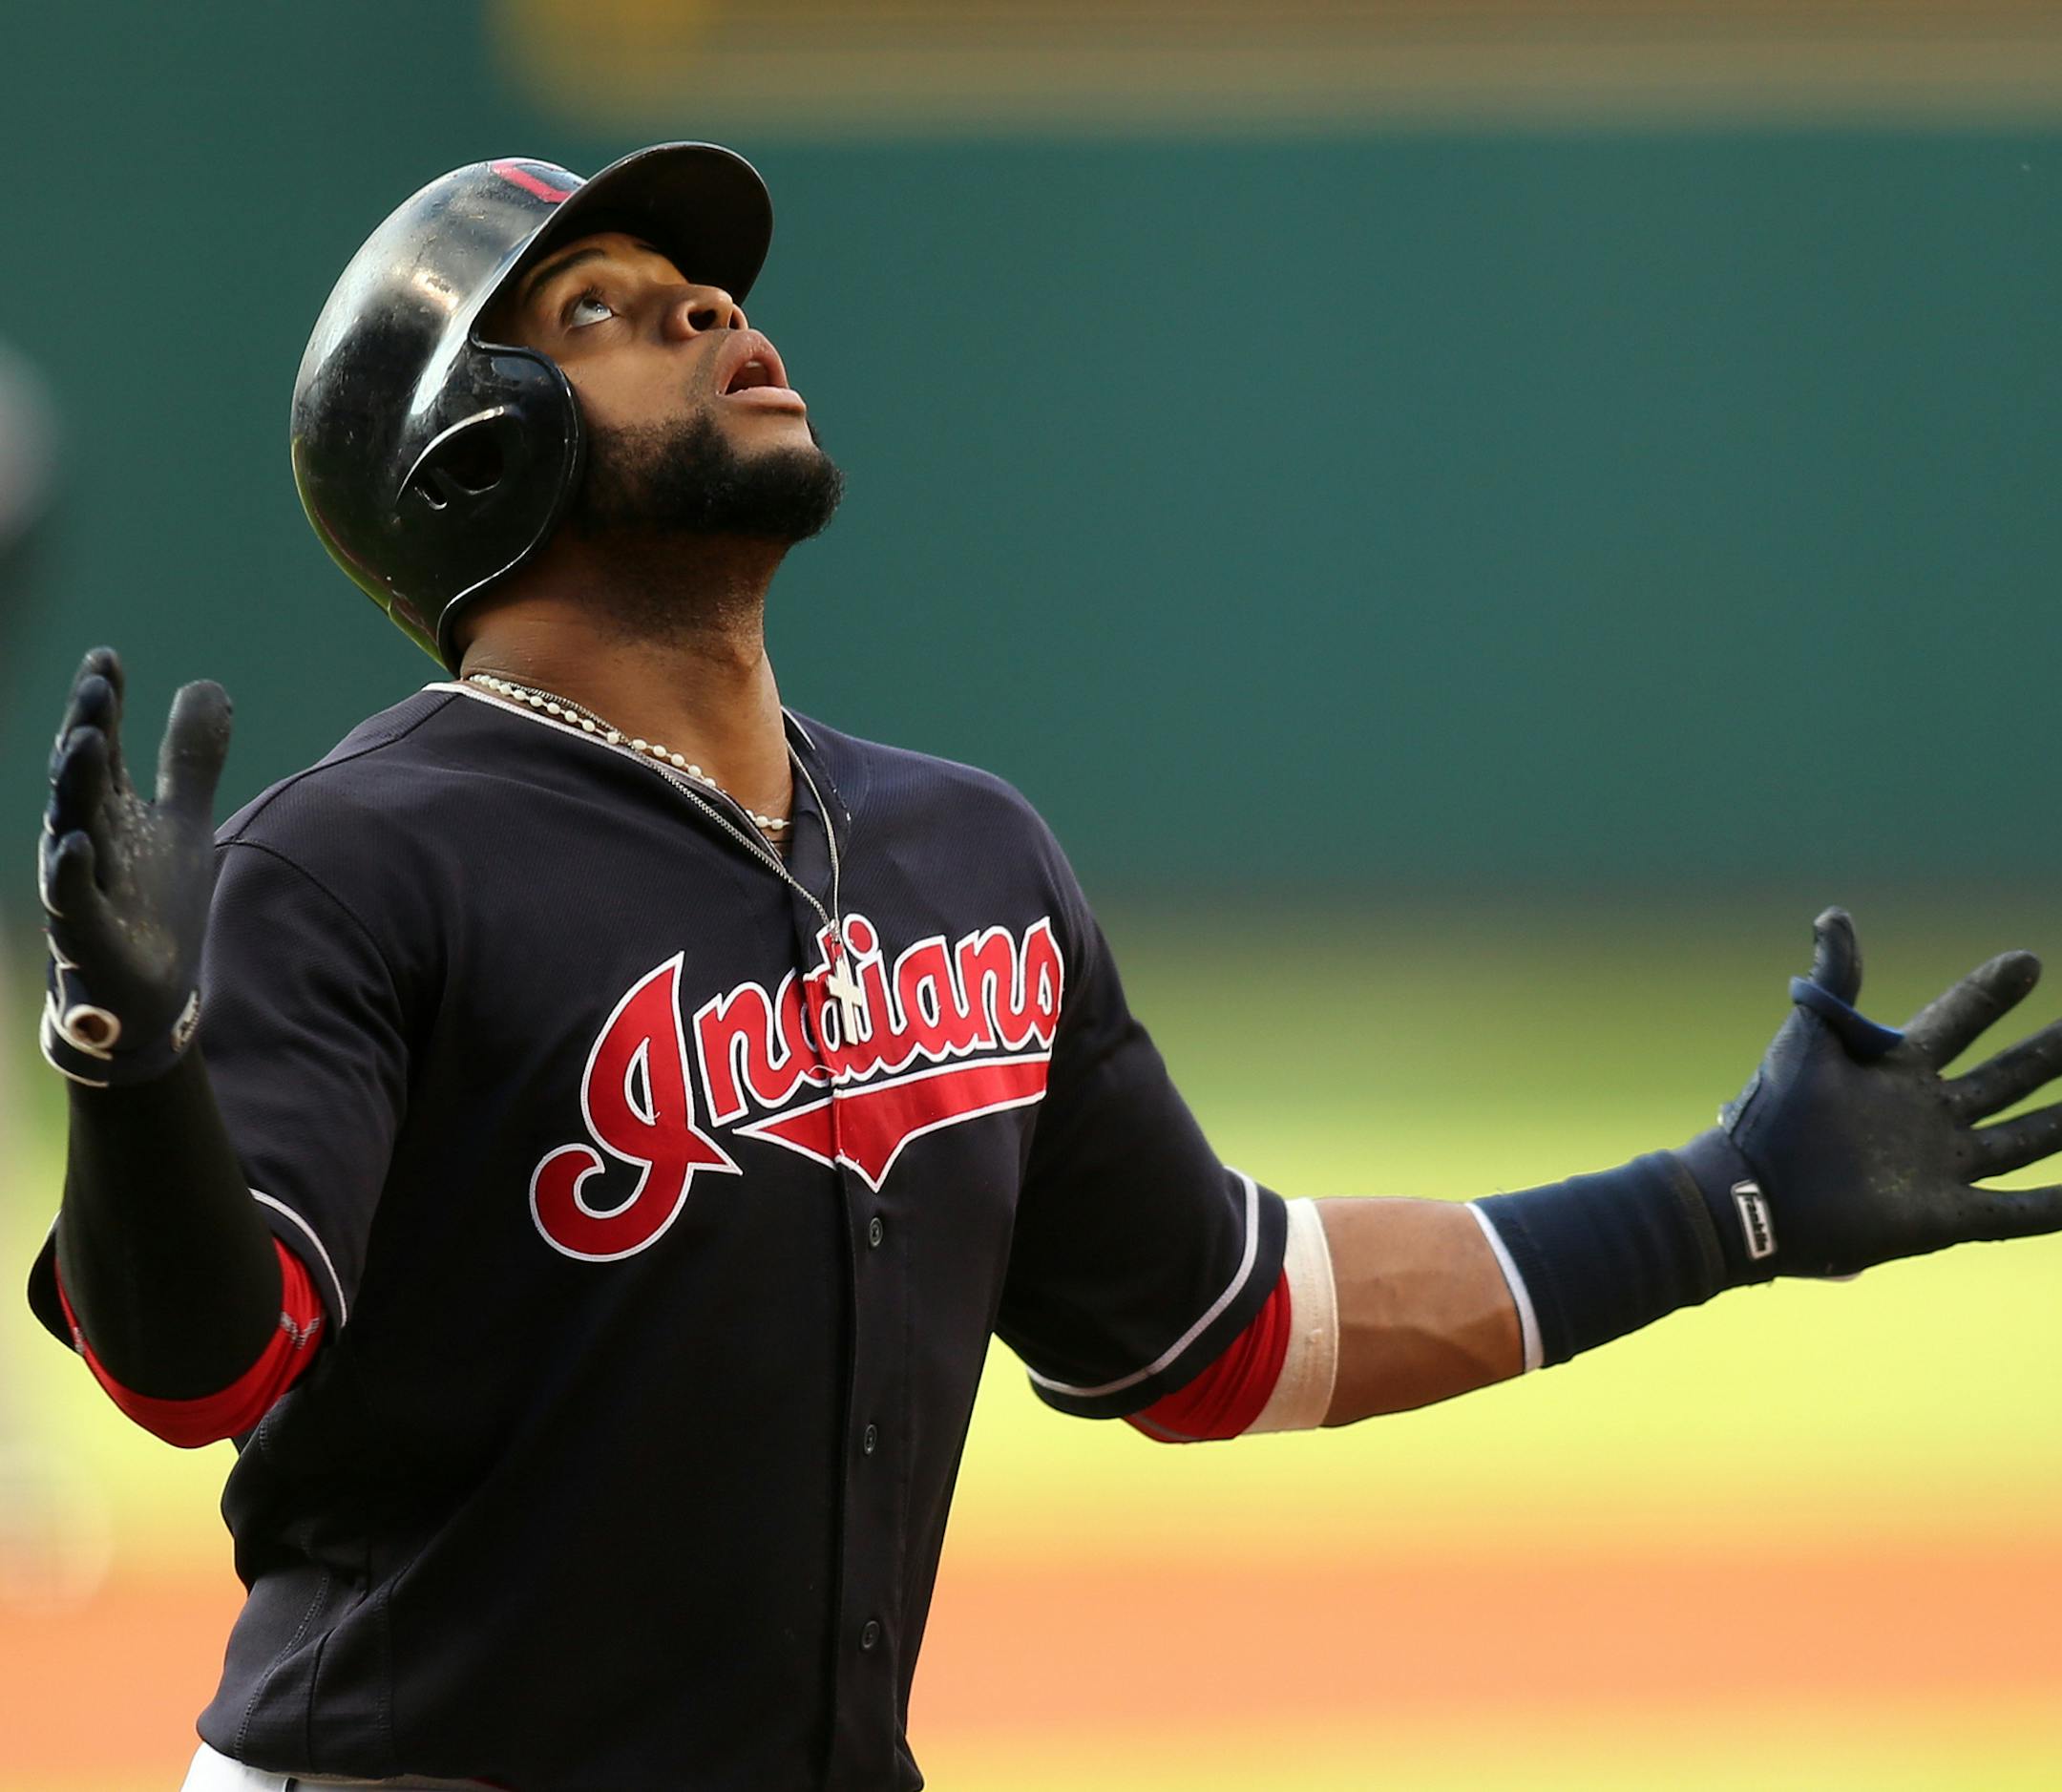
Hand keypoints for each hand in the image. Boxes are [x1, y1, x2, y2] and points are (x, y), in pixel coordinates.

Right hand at [38, 647, 231, 1086]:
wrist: (142, 993)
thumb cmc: (151, 899)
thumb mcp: (181, 819)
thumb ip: (189, 757)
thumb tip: (207, 684)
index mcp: (110, 809)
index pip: (103, 745)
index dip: (103, 703)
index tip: (107, 657)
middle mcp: (88, 839)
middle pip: (81, 777)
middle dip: (86, 729)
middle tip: (96, 687)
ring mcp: (82, 887)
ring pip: (69, 829)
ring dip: (73, 786)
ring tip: (84, 739)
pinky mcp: (87, 936)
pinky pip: (71, 902)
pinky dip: (72, 874)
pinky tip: (77, 843)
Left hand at [1680, 908, 2061, 1279]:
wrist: (1749, 1194)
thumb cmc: (1773, 1114)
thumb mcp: (1807, 1039)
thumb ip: (1832, 982)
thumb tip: (1833, 915)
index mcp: (1897, 1069)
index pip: (1958, 1021)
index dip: (1990, 994)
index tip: (2026, 961)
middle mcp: (1928, 1115)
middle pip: (2008, 1077)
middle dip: (2051, 1052)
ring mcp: (1940, 1165)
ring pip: (2025, 1140)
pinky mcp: (1943, 1216)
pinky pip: (2014, 1213)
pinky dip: (2055, 1207)